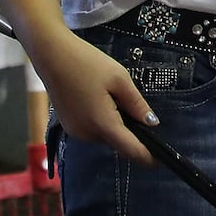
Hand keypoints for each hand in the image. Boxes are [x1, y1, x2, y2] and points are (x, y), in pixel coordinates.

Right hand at [32, 29, 157, 164]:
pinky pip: (94, 130)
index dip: (149, 157)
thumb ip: (136, 104)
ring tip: (116, 96)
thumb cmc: (87, 63)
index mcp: (102, 124)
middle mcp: (87, 134)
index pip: (131, 150)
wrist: (51, 55)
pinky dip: (104, 121)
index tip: (163, 159)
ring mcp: (75, 132)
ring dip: (117, 125)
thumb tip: (152, 123)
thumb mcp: (120, 79)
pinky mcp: (69, 126)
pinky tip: (103, 99)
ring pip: (106, 136)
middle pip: (119, 142)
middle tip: (137, 107)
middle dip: (132, 132)